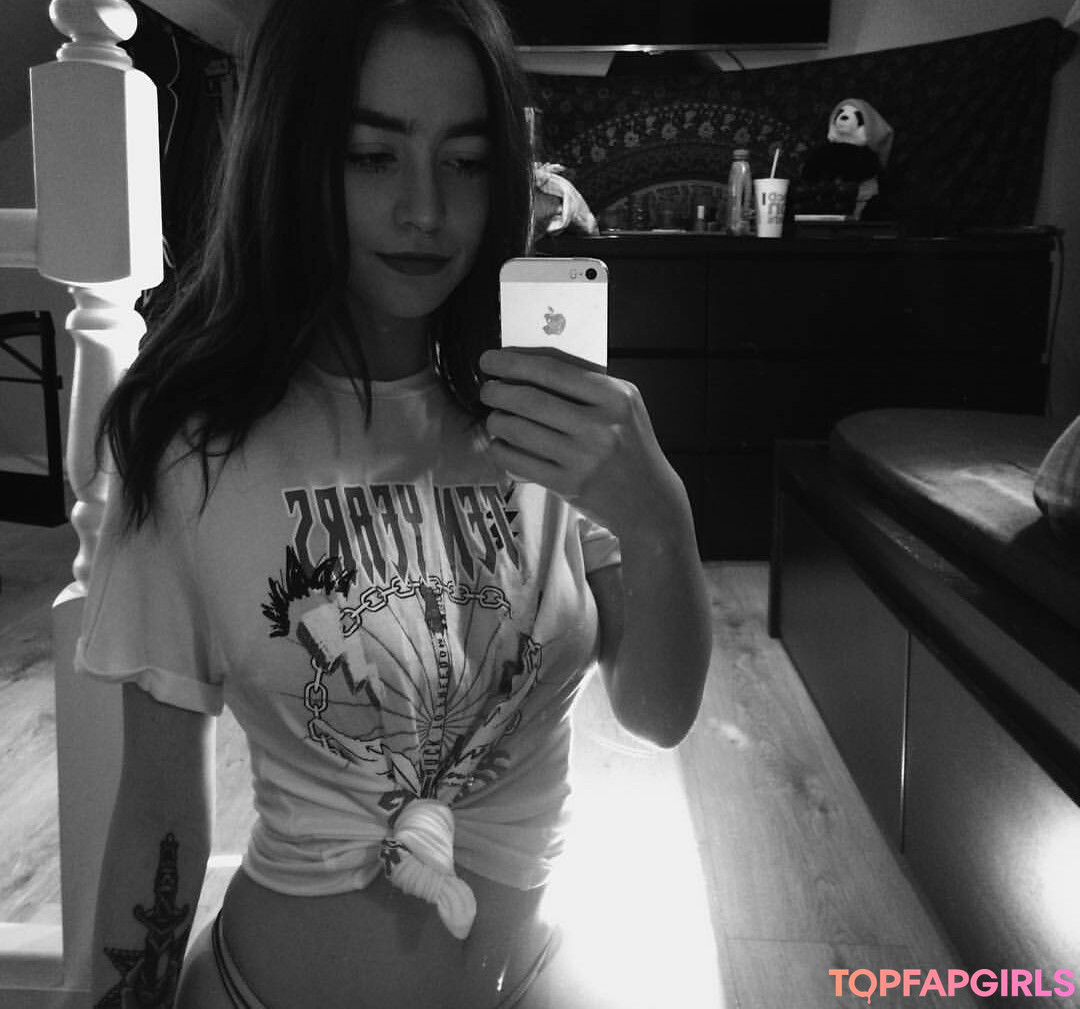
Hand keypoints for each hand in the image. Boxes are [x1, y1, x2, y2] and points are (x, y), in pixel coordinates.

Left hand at [478, 348, 687, 538]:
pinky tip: (501, 444)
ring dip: (496, 421)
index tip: (489, 360)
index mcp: (615, 397)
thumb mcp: (622, 405)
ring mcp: (584, 458)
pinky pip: (520, 461)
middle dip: (498, 391)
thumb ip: (584, 384)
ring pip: (520, 430)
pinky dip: (501, 450)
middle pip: (530, 400)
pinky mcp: (569, 486)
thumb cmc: (629, 445)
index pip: (552, 370)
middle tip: (487, 390)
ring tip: (495, 418)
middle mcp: (601, 426)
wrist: (650, 500)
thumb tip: (527, 363)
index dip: (513, 362)